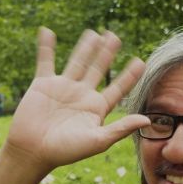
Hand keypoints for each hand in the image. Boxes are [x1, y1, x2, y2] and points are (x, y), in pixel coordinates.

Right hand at [5, 27, 148, 172]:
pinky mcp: (42, 84)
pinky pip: (45, 61)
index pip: (118, 88)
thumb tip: (148, 120)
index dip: (129, 76)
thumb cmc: (66, 151)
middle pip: (98, 69)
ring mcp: (63, 88)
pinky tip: (47, 31)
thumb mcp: (98, 140)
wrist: (33, 152)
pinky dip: (46, 46)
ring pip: (77, 62)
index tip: (141, 61)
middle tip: (115, 36)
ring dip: (85, 47)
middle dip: (107, 53)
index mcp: (97, 108)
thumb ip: (121, 128)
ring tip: (94, 33)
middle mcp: (82, 95)